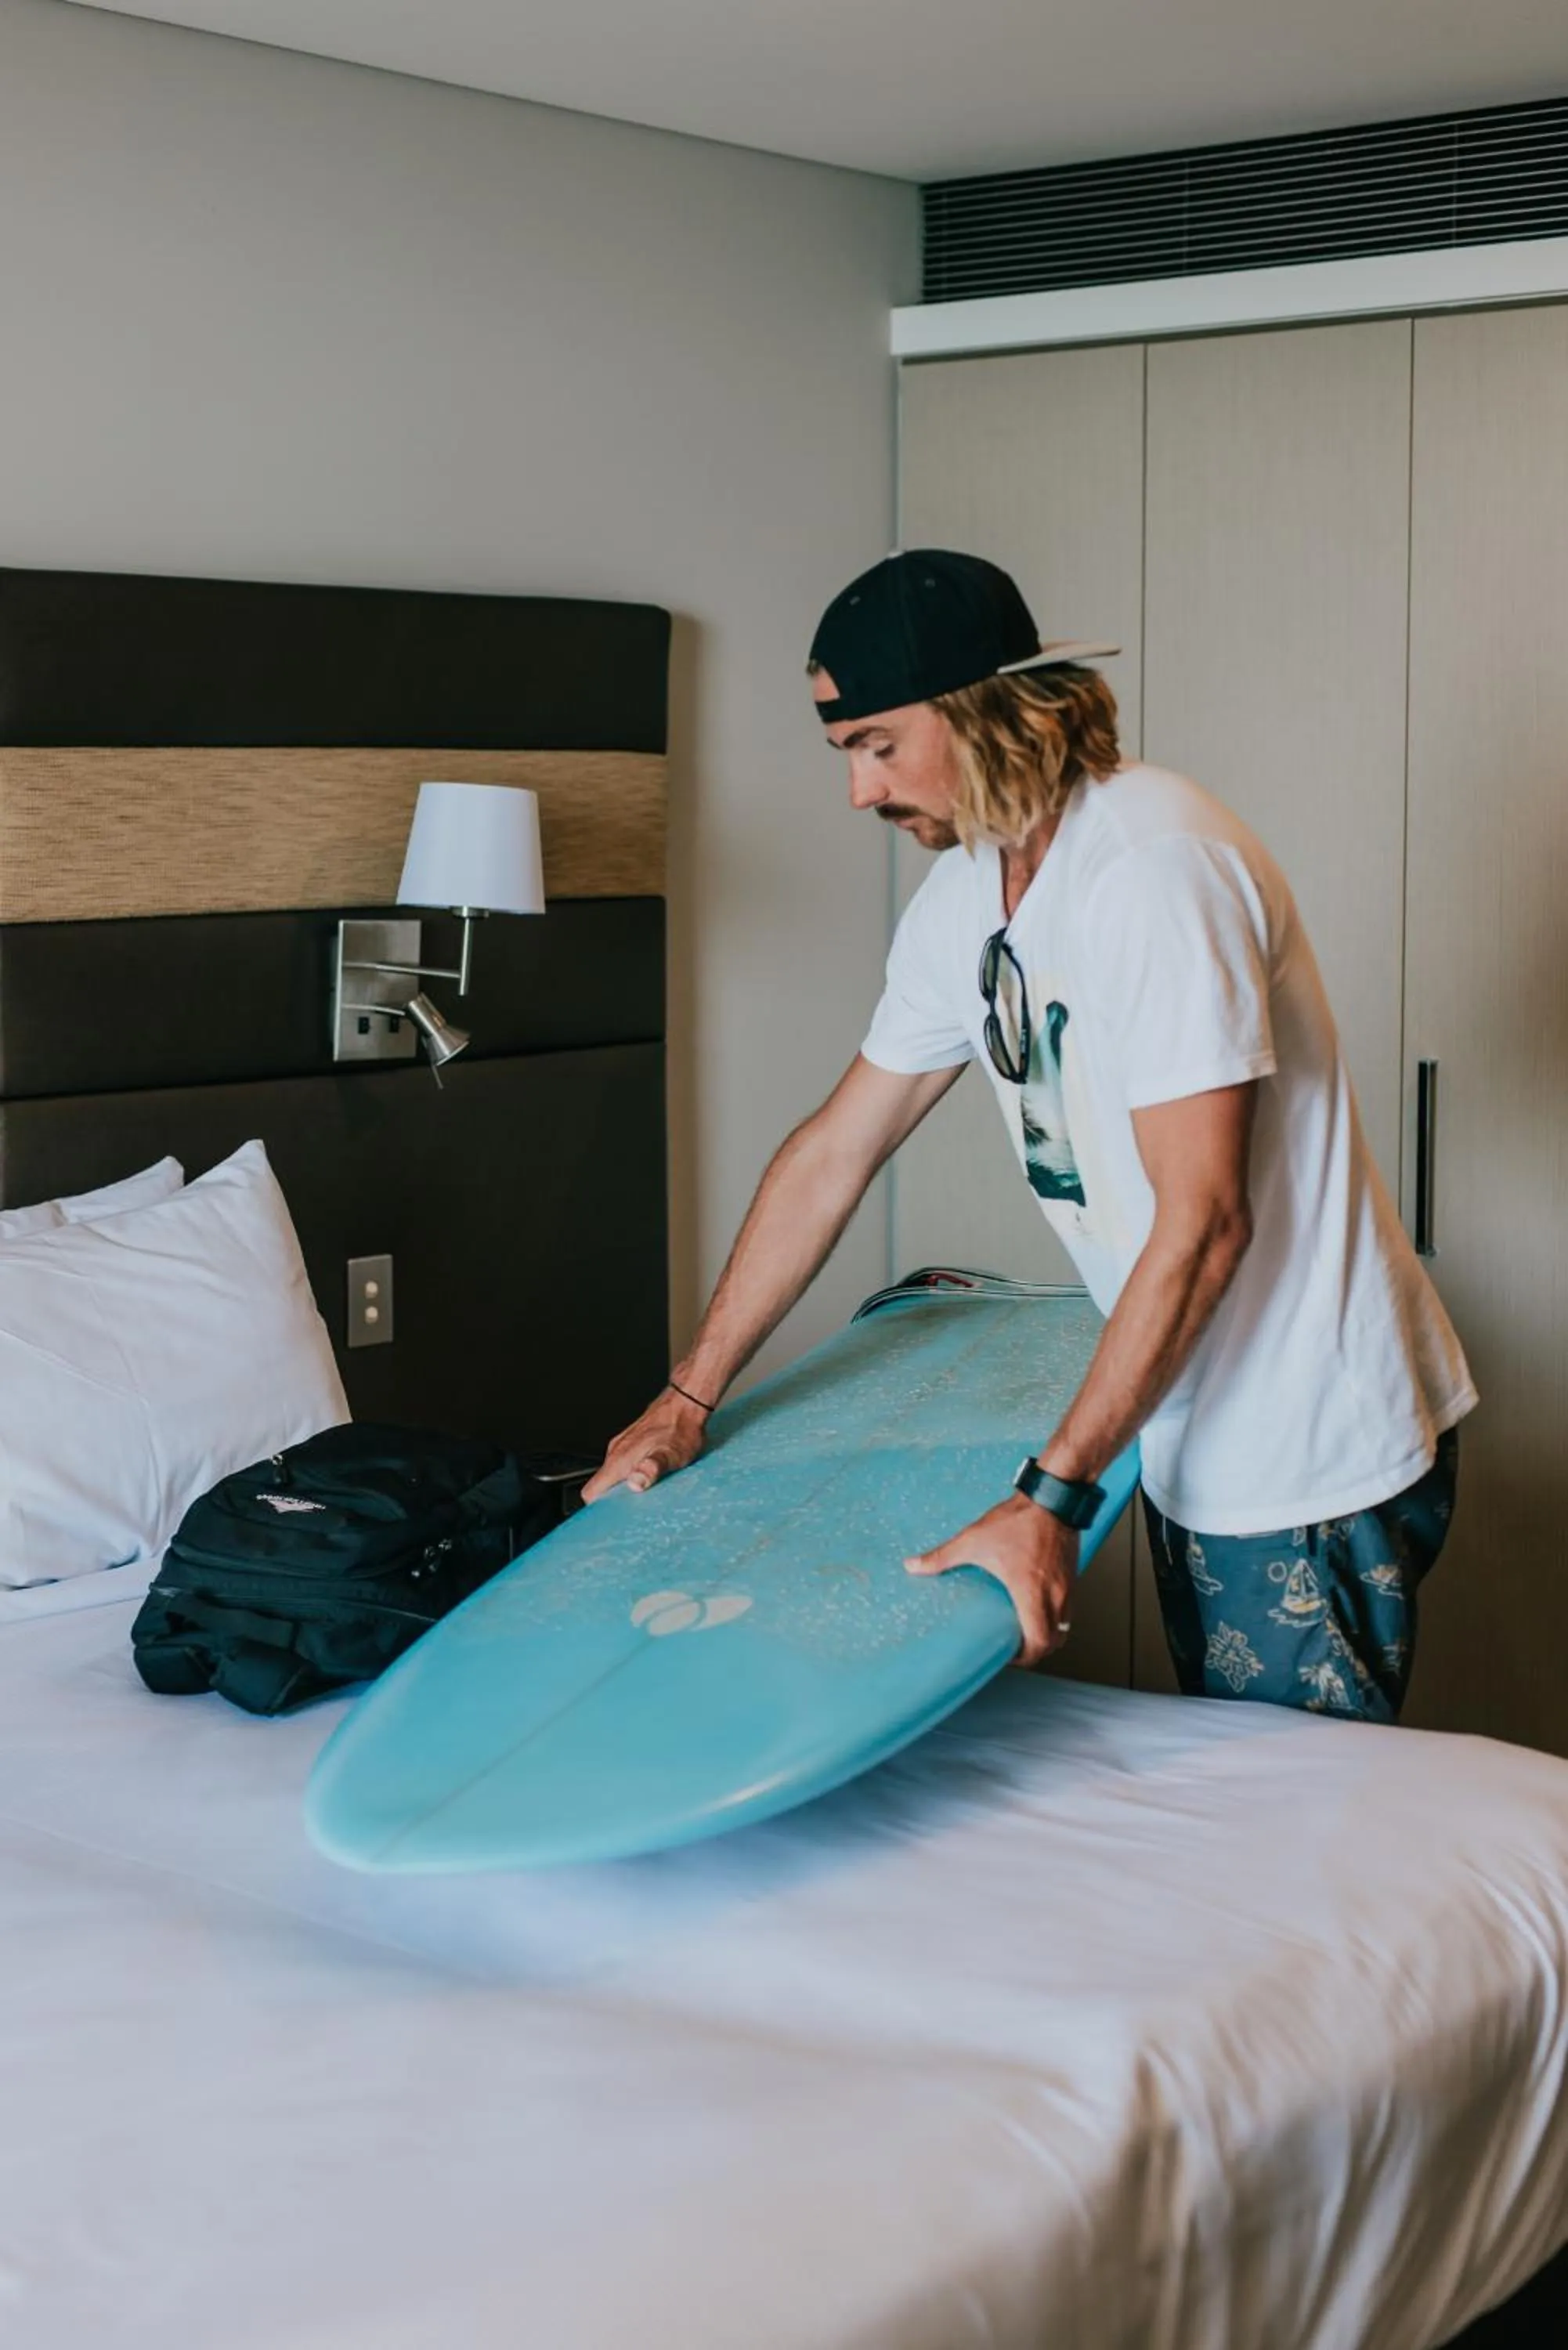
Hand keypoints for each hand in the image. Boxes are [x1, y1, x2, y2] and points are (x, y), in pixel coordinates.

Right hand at [581, 1388, 710, 1502]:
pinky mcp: (633, 1443)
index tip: (609, 1519)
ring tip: (642, 1497)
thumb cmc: (680, 1428)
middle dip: (612, 1501)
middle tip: (631, 1512)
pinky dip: (631, 1476)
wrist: (685, 1403)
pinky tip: (649, 1478)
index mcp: (619, 1459)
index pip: (591, 1491)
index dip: (596, 1508)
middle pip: (601, 1486)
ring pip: (612, 1475)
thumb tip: (635, 1483)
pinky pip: (623, 1465)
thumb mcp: (671, 1454)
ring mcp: (623, 1447)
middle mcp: (616, 1452)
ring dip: (623, 1488)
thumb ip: (652, 1469)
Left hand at [905, 1493, 1078, 1667]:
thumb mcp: (974, 1539)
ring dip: (1047, 1635)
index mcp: (1031, 1592)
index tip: (1007, 1655)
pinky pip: (1068, 1608)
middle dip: (1036, 1651)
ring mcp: (1068, 1586)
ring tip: (1026, 1631)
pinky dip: (1055, 1617)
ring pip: (1065, 1627)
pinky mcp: (1072, 1576)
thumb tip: (912, 1565)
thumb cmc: (1018, 1519)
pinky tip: (1037, 1606)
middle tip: (1015, 1649)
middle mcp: (1055, 1595)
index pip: (1039, 1642)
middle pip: (1055, 1642)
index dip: (1024, 1657)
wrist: (1052, 1498)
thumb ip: (942, 1557)